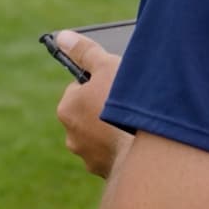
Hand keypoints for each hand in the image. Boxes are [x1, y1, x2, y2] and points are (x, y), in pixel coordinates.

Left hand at [54, 30, 133, 178]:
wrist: (146, 150)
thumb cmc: (123, 105)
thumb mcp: (106, 67)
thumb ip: (84, 51)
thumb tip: (63, 37)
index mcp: (67, 108)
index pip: (79, 89)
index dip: (99, 84)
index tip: (114, 85)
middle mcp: (71, 135)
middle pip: (89, 113)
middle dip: (104, 108)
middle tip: (127, 104)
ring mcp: (87, 156)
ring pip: (100, 135)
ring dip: (113, 129)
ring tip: (134, 123)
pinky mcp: (105, 171)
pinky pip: (113, 153)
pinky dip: (122, 147)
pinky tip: (136, 141)